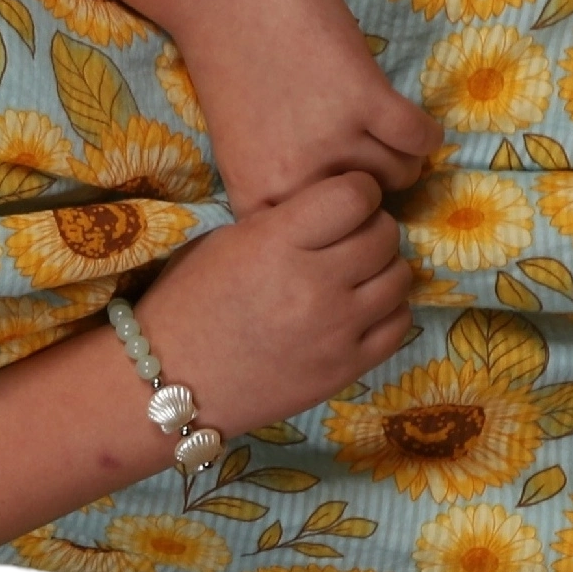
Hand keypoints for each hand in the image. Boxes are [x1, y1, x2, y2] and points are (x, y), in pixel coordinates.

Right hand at [129, 171, 417, 443]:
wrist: (174, 381)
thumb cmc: (188, 302)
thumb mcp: (226, 241)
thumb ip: (284, 222)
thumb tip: (333, 210)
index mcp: (277, 243)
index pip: (355, 196)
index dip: (356, 190)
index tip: (344, 199)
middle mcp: (314, 284)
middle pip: (385, 234)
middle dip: (371, 227)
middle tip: (348, 237)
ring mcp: (336, 330)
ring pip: (399, 277)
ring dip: (381, 268)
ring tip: (354, 274)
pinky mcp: (347, 367)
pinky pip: (399, 323)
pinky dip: (386, 309)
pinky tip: (359, 309)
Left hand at [175, 0, 439, 222]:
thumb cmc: (231, 70)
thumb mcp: (245, 153)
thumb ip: (290, 189)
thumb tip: (355, 217)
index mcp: (260, 201)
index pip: (328, 238)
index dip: (340, 215)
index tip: (336, 187)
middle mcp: (295, 182)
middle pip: (372, 207)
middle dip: (371, 178)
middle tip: (353, 142)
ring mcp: (330, 140)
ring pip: (402, 173)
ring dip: (397, 152)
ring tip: (372, 123)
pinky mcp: (363, 98)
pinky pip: (420, 138)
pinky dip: (423, 130)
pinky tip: (400, 111)